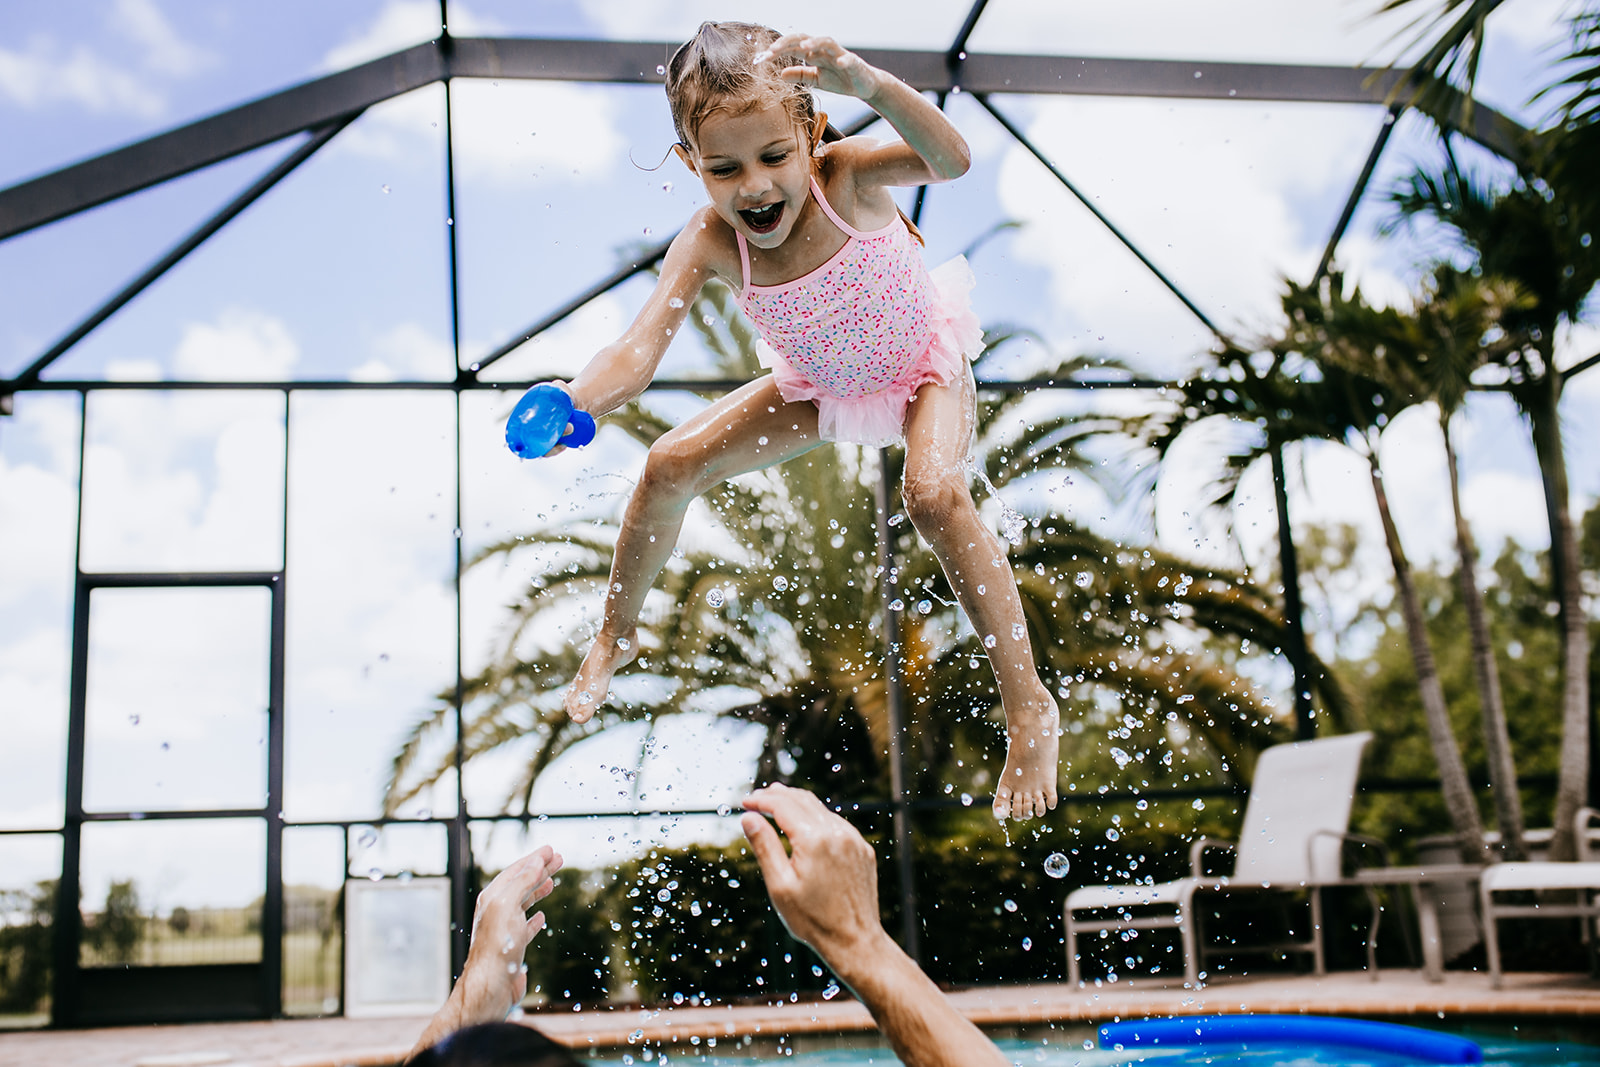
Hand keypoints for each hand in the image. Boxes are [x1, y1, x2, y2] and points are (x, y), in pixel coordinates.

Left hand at [460, 845, 562, 1018]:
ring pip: (523, 903)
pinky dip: (534, 918)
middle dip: (539, 870)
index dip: (533, 859)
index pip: (516, 871)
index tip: (551, 850)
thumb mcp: (508, 904)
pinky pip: (525, 927)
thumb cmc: (497, 945)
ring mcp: (504, 929)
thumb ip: (522, 881)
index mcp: (492, 897)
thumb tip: (536, 861)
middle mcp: (496, 911)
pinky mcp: (512, 947)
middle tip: (558, 859)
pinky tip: (541, 917)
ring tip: (552, 882)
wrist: (491, 984)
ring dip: (538, 890)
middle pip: (521, 884)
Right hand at [742, 785, 1007, 1066]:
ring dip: (798, 804)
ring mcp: (854, 840)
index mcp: (814, 839)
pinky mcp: (863, 850)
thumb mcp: (780, 885)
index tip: (745, 802)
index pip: (783, 806)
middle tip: (758, 797)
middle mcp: (837, 833)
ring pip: (821, 810)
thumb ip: (764, 846)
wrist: (856, 942)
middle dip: (778, 796)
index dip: (761, 800)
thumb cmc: (813, 920)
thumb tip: (749, 817)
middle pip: (803, 800)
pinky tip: (806, 825)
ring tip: (778, 803)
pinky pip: (836, 824)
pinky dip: (817, 818)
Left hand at [753, 34, 881, 100]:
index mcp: (814, 54)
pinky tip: (838, 63)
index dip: (777, 51)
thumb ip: (800, 75)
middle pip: (805, 39)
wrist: (864, 86)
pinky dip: (843, 60)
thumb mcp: (816, 80)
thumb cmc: (840, 80)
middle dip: (788, 42)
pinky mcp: (853, 63)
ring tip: (803, 47)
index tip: (762, 58)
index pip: (792, 47)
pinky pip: (848, 59)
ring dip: (814, 43)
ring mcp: (839, 55)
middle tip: (772, 50)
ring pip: (826, 42)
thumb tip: (781, 74)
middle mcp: (824, 50)